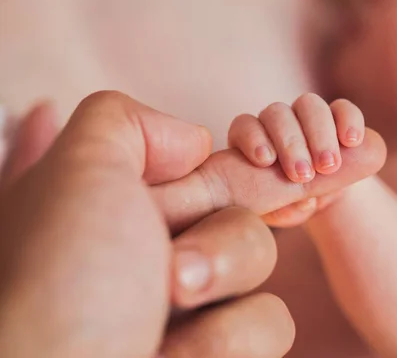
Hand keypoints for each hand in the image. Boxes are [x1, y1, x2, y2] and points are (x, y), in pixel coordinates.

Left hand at [0, 92, 385, 357]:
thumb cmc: (57, 290)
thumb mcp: (77, 170)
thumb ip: (127, 120)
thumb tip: (195, 143)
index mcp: (119, 204)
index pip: (202, 165)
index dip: (242, 164)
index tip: (281, 162)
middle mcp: (153, 249)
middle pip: (241, 208)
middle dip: (218, 236)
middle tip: (170, 269)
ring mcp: (189, 304)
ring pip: (261, 260)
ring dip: (223, 283)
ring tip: (167, 313)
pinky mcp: (220, 349)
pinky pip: (270, 323)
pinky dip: (228, 340)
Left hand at [227, 93, 366, 224]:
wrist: (321, 195)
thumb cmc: (288, 204)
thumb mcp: (282, 213)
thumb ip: (285, 212)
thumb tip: (304, 203)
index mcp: (254, 139)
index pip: (245, 126)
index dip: (253, 139)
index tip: (266, 162)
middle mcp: (277, 121)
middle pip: (278, 114)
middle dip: (291, 144)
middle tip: (303, 175)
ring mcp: (307, 115)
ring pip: (309, 105)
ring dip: (319, 134)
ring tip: (328, 165)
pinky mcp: (338, 116)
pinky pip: (343, 108)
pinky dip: (348, 120)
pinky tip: (352, 142)